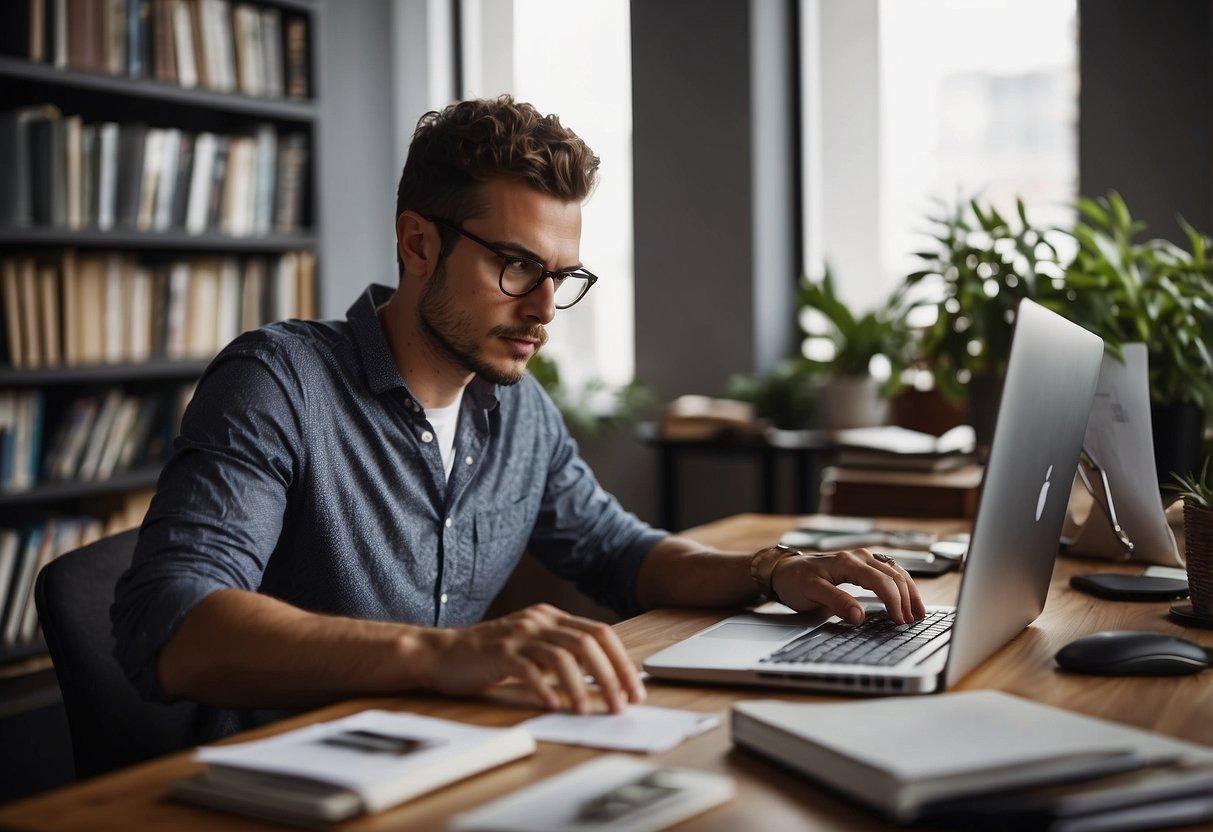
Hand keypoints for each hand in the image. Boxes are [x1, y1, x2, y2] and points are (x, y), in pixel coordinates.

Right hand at [420, 603, 645, 713]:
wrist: (440, 653)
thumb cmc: (489, 656)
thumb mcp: (532, 649)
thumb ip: (561, 655)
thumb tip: (604, 680)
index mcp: (551, 616)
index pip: (600, 632)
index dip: (622, 661)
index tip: (634, 689)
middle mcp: (539, 620)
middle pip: (588, 642)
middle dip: (611, 675)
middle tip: (622, 704)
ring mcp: (519, 634)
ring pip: (562, 656)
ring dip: (581, 686)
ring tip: (588, 711)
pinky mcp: (498, 652)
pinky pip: (528, 669)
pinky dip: (545, 689)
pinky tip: (554, 706)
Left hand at [767, 548, 926, 625]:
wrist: (784, 570)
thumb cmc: (795, 580)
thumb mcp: (810, 593)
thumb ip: (836, 602)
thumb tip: (859, 616)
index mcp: (847, 562)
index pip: (881, 581)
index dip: (894, 602)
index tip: (899, 621)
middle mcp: (859, 557)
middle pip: (893, 575)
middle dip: (906, 599)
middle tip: (912, 622)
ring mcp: (863, 559)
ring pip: (895, 571)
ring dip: (909, 591)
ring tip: (917, 612)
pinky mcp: (863, 565)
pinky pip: (889, 572)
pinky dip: (901, 585)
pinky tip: (907, 599)